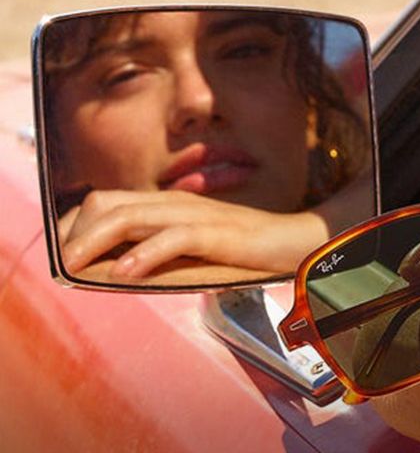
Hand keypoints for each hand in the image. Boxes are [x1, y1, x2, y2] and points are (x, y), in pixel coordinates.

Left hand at [58, 189, 328, 278]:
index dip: (78, 223)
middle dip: (76, 232)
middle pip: (108, 203)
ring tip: (76, 267)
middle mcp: (178, 203)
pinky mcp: (218, 233)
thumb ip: (166, 250)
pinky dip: (144, 255)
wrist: (302, 241)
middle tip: (63, 264)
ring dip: (96, 241)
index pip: (108, 200)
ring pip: (131, 216)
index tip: (66, 252)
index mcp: (171, 204)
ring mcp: (198, 215)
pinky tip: (125, 274)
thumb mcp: (200, 248)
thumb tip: (123, 268)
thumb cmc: (252, 249)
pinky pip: (173, 238)